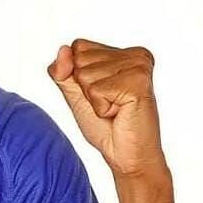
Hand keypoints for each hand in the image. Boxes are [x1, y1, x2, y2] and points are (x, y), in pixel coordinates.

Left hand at [47, 38, 165, 177]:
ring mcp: (139, 66)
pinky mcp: (139, 82)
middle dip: (86, 89)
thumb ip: (63, 71)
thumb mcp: (75, 94)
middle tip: (109, 105)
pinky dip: (101, 108)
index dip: (78, 77)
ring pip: (85, 75)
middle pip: (80, 60)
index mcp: (123, 53)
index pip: (78, 47)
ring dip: (95, 100)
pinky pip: (96, 90)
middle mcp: (135, 55)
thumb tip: (63, 49)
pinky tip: (120, 113)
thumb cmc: (105, 127)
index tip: (100, 94)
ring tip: (115, 110)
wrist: (126, 156)